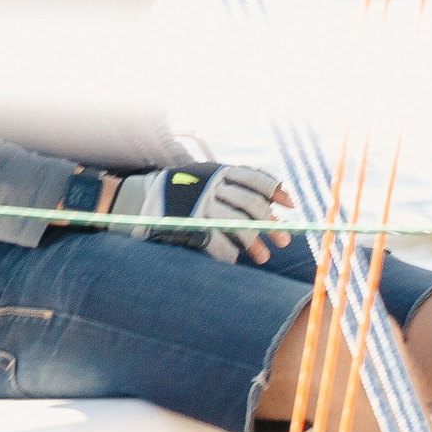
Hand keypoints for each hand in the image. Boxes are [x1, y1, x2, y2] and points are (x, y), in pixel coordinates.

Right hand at [112, 162, 293, 265]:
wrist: (140, 199)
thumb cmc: (186, 191)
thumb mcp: (210, 180)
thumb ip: (240, 189)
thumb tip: (280, 206)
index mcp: (219, 171)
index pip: (255, 178)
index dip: (275, 191)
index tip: (292, 205)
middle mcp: (210, 186)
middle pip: (251, 205)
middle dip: (270, 224)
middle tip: (283, 241)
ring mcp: (198, 205)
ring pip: (237, 225)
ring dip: (253, 243)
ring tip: (263, 257)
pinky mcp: (186, 224)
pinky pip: (215, 241)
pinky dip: (227, 252)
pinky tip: (234, 259)